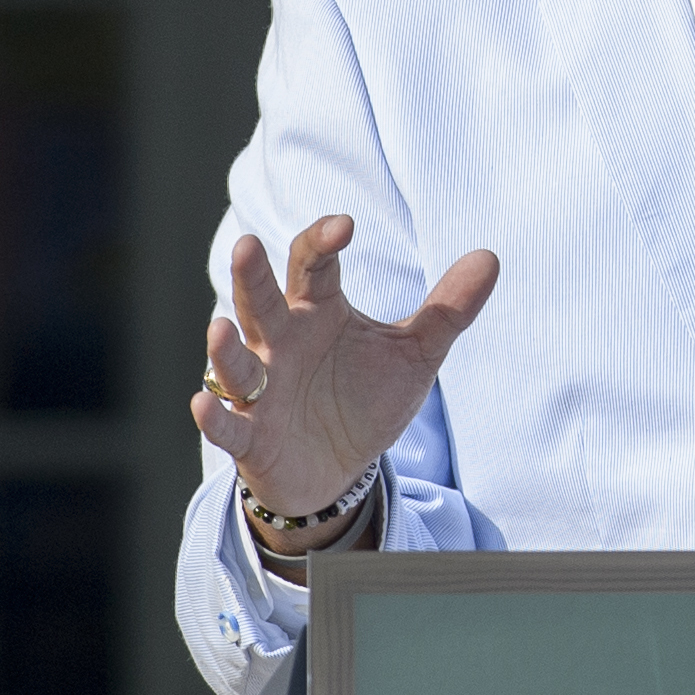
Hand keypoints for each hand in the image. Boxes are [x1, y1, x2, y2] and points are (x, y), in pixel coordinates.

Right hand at [191, 215, 498, 549]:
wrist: (338, 469)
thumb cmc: (365, 398)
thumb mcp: (413, 355)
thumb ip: (447, 311)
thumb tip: (491, 258)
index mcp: (318, 312)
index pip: (313, 266)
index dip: (323, 242)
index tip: (345, 225)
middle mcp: (280, 343)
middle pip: (261, 302)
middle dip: (252, 277)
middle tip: (248, 246)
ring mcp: (260, 389)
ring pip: (235, 362)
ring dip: (226, 348)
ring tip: (221, 327)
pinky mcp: (250, 436)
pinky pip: (228, 424)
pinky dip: (214, 415)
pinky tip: (203, 402)